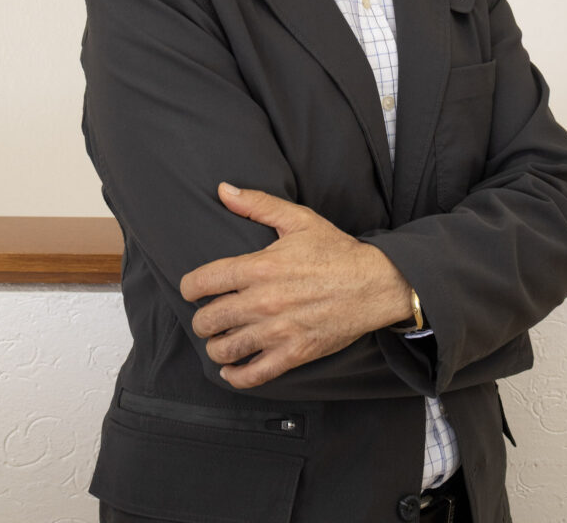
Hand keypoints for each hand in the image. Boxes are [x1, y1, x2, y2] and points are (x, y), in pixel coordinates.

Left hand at [179, 183, 411, 388]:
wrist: (376, 283)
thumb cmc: (336, 250)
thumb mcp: (298, 219)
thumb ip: (257, 204)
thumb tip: (224, 189)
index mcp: (259, 267)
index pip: (201, 282)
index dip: (190, 287)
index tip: (194, 290)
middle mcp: (263, 302)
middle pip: (207, 320)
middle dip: (202, 319)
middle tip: (209, 317)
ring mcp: (278, 331)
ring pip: (224, 349)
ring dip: (215, 346)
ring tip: (220, 340)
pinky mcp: (294, 353)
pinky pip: (253, 375)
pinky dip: (236, 376)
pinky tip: (232, 369)